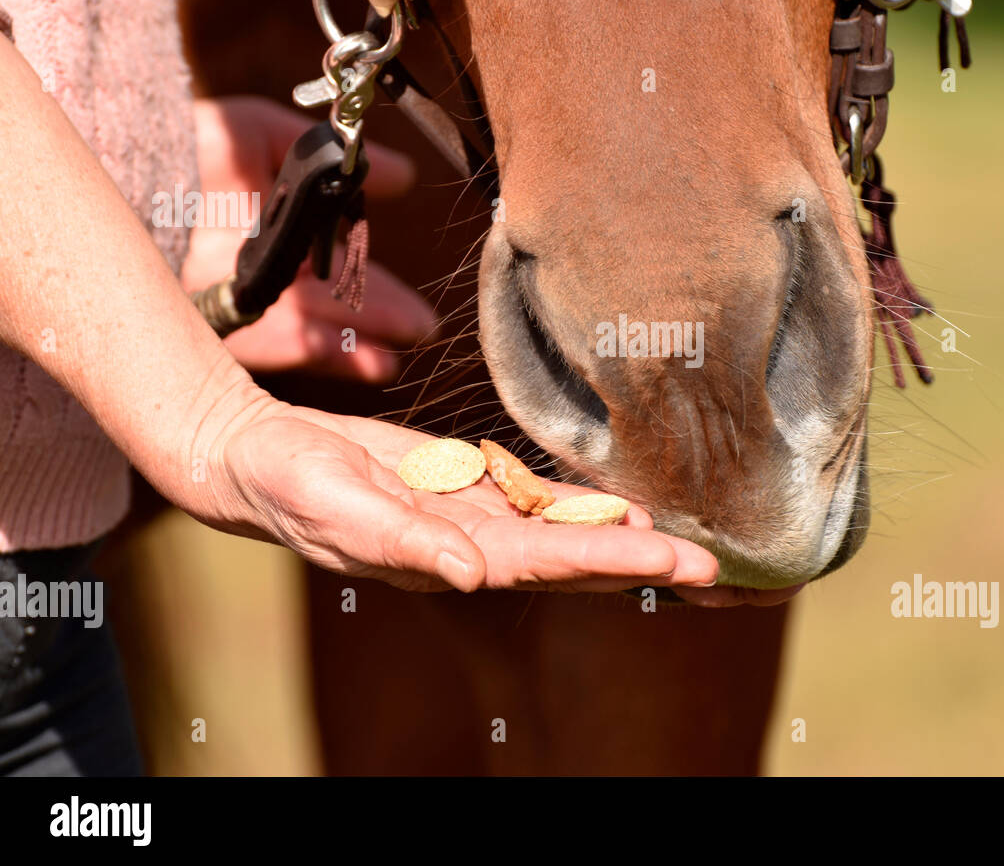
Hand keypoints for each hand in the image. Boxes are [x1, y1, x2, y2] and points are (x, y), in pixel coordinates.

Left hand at [183, 96, 434, 381]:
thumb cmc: (179, 146)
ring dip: (362, 343)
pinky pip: (285, 348)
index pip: (330, 247)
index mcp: (265, 217)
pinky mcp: (223, 329)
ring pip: (315, 326)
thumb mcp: (256, 132)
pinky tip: (373, 363)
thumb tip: (402, 173)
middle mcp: (256, 260)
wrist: (125, 183)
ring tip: (399, 357)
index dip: (368, 264)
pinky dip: (331, 357)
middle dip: (379, 310)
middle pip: (330, 293)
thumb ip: (326, 153)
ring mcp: (240, 297)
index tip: (406, 271)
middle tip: (423, 326)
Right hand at [187, 384, 726, 595]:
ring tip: (687, 549)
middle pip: (572, 557)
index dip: (612, 559)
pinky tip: (624, 503)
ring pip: (562, 532)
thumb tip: (473, 576)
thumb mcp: (336, 505)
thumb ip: (402, 543)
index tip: (672, 560)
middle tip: (712, 568)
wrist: (261, 457)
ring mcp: (471, 517)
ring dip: (624, 538)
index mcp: (448, 555)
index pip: (546, 563)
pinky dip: (580, 504)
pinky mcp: (464, 487)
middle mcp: (472, 544)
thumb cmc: (286, 483)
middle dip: (641, 563)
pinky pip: (533, 499)